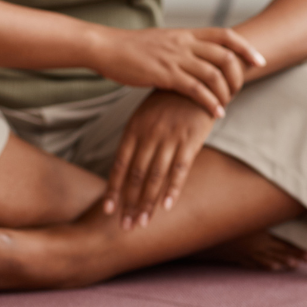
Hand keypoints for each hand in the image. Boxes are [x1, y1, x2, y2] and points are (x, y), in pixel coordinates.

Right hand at [92, 27, 264, 118]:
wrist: (107, 48)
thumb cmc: (132, 49)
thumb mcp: (163, 41)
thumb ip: (182, 47)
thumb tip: (197, 56)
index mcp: (186, 33)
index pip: (225, 35)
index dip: (245, 47)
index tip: (258, 61)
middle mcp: (184, 43)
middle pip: (225, 55)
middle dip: (239, 74)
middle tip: (241, 90)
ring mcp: (175, 58)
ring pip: (213, 74)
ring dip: (226, 92)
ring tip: (226, 106)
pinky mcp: (165, 74)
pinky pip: (195, 89)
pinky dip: (209, 102)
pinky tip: (215, 113)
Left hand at [103, 91, 215, 227]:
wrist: (198, 80)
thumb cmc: (169, 101)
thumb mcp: (145, 115)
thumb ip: (136, 139)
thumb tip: (125, 166)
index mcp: (134, 129)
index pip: (119, 165)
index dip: (113, 189)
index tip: (108, 211)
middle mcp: (148, 135)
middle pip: (135, 176)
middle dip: (129, 204)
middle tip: (125, 226)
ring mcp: (169, 138)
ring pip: (154, 177)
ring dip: (147, 203)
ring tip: (142, 223)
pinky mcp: (190, 140)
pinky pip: (180, 169)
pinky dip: (172, 189)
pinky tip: (166, 207)